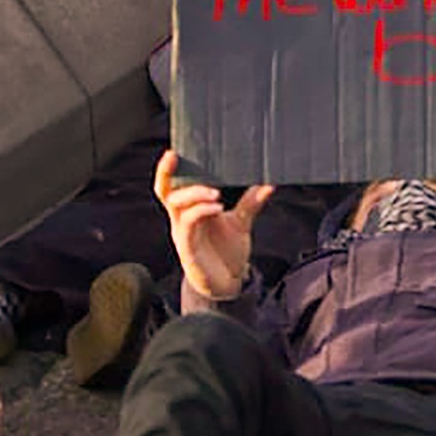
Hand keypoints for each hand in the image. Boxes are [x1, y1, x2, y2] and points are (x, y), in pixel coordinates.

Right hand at [154, 149, 271, 304]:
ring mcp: (183, 234)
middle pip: (167, 193)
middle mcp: (182, 219)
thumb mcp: (241, 223)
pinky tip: (217, 208)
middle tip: (182, 160)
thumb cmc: (228, 251)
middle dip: (172, 176)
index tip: (173, 151)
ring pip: (177, 207)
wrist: (228, 284)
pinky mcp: (188, 249)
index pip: (172, 187)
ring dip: (194, 195)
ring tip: (215, 193)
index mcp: (190, 210)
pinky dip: (200, 213)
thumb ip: (250, 203)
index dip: (167, 170)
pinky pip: (188, 226)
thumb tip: (268, 184)